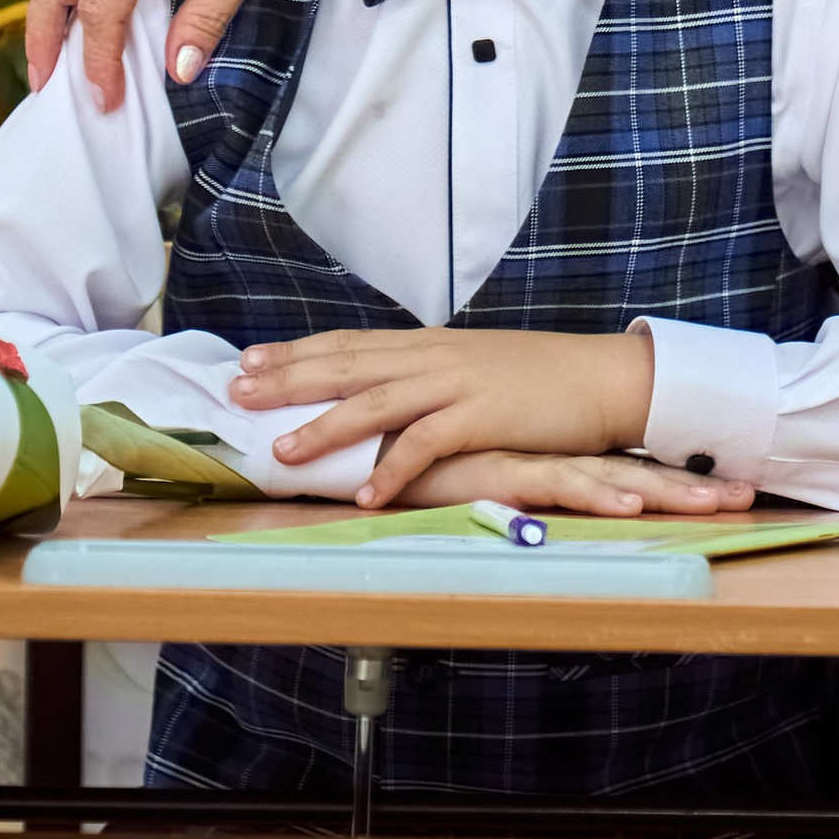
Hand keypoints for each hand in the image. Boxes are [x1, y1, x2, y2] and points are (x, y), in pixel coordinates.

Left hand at [232, 328, 658, 506]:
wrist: (601, 376)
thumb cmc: (538, 378)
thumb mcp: (473, 368)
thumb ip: (428, 378)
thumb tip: (386, 391)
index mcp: (428, 344)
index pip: (348, 343)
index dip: (296, 352)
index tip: (248, 361)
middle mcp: (434, 356)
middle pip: (348, 365)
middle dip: (289, 379)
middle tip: (236, 393)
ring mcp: (458, 384)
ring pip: (378, 402)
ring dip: (326, 428)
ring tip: (283, 452)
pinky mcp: (485, 416)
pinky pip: (429, 444)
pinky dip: (395, 469)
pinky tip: (367, 495)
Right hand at [385, 450, 757, 520]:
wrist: (379, 438)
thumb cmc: (428, 457)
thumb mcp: (482, 473)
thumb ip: (515, 479)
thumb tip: (548, 490)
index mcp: (550, 454)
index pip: (622, 463)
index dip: (672, 473)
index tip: (724, 484)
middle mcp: (549, 454)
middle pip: (631, 469)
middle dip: (688, 484)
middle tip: (743, 496)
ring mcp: (530, 459)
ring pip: (608, 476)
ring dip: (662, 489)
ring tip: (711, 501)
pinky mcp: (502, 470)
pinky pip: (558, 485)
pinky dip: (595, 497)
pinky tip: (628, 507)